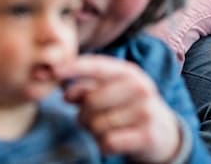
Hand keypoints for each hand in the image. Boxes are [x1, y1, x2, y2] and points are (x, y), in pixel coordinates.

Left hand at [58, 54, 181, 162]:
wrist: (162, 131)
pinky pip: (108, 142)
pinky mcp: (147, 135)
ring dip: (93, 131)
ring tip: (104, 129)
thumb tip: (65, 94)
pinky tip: (114, 140)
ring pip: (98, 124)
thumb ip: (85, 88)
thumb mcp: (110, 91)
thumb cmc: (127, 107)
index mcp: (128, 71)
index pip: (96, 65)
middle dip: (82, 113)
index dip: (71, 68)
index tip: (48, 72)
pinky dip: (104, 145)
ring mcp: (146, 110)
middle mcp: (140, 86)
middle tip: (87, 119)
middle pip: (92, 100)